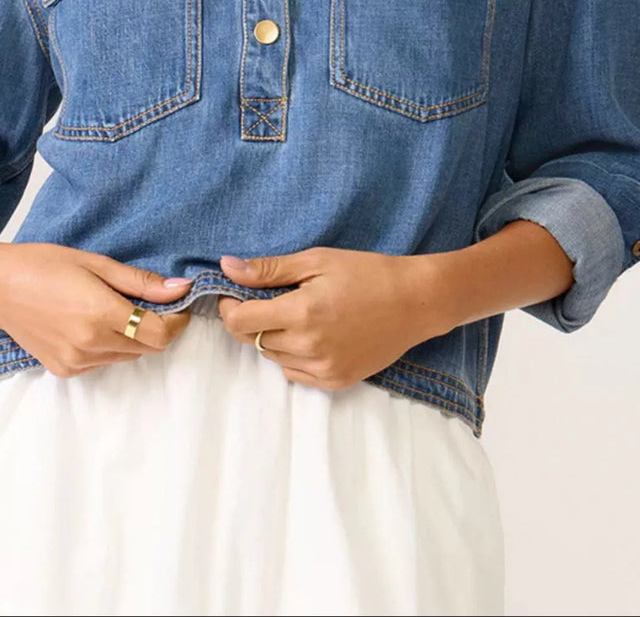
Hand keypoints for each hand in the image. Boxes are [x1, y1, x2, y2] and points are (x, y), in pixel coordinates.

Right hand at [0, 241, 192, 377]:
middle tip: (149, 302)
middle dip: (157, 327)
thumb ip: (139, 281)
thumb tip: (180, 289)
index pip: (159, 334)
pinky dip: (110, 346)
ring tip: (115, 309)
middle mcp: (89, 344)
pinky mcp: (64, 370)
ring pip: (127, 356)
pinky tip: (92, 323)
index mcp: (100, 314)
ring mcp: (75, 361)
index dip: (176, 322)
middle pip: (147, 348)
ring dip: (133, 337)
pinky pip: (103, 362)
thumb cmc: (43, 264)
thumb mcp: (95, 263)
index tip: (178, 306)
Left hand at [216, 247, 444, 389]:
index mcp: (301, 313)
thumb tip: (227, 267)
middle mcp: (308, 347)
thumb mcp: (316, 260)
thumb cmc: (367, 273)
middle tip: (267, 300)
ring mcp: (323, 369)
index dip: (230, 307)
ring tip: (296, 314)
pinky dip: (292, 356)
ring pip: (273, 357)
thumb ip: (269, 269)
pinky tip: (310, 335)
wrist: (416, 302)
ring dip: (272, 337)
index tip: (235, 293)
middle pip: (253, 340)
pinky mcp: (336, 381)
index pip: (240, 322)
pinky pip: (294, 373)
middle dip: (250, 320)